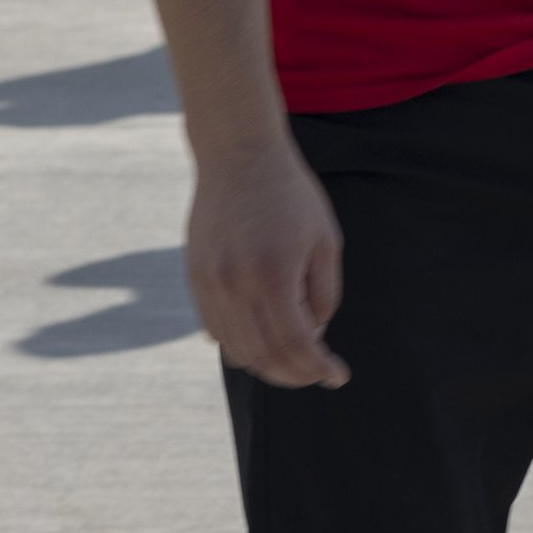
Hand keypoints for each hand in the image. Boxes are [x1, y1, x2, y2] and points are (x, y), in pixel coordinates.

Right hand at [185, 137, 346, 388]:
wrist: (238, 156)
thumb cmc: (290, 196)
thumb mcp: (325, 241)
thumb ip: (323, 294)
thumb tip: (313, 338)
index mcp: (273, 273)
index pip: (296, 344)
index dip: (318, 368)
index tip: (337, 376)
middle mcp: (235, 284)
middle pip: (264, 355)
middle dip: (295, 374)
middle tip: (317, 374)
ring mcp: (209, 284)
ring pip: (237, 350)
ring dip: (267, 364)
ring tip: (293, 360)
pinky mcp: (194, 279)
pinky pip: (216, 331)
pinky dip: (240, 345)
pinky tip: (263, 338)